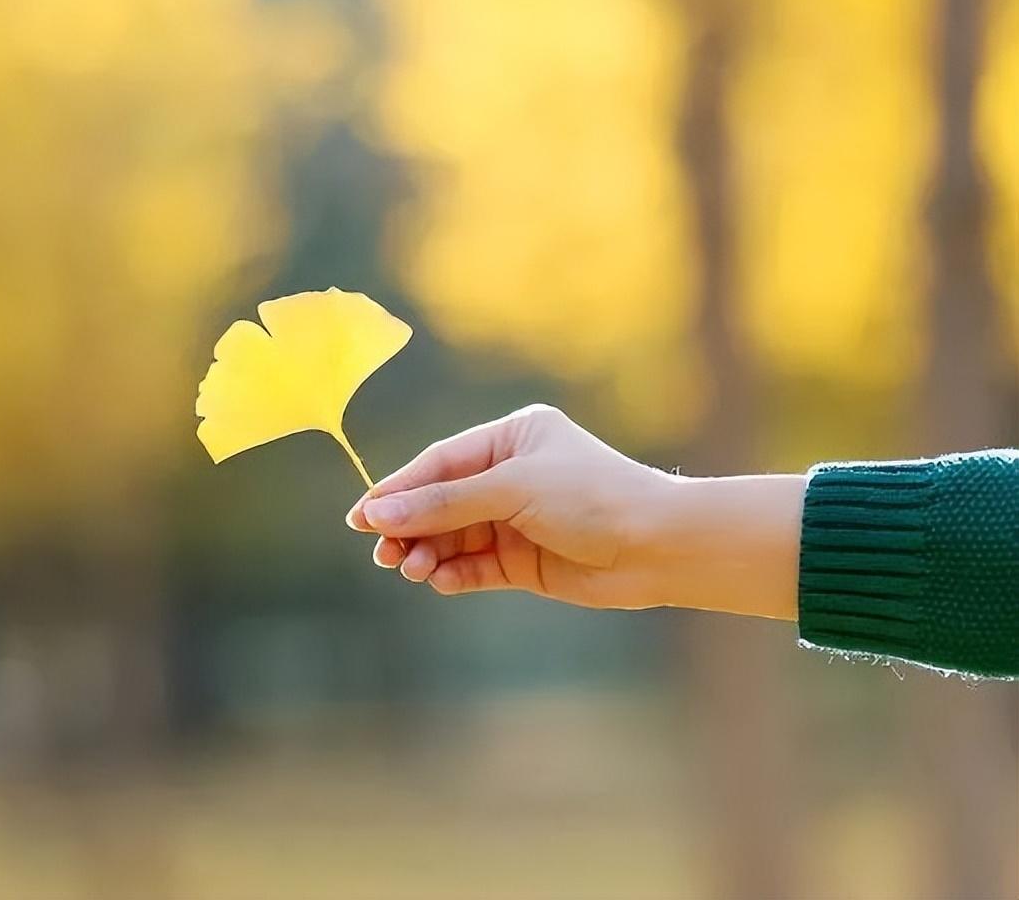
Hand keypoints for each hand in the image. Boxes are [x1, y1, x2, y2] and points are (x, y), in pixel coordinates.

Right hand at [346, 405, 802, 619]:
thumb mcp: (512, 490)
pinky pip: (475, 566)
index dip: (398, 489)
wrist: (659, 548)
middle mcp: (512, 475)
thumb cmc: (593, 498)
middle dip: (410, 527)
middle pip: (441, 501)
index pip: (440, 462)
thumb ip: (443, 503)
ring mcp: (517, 519)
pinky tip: (439, 581)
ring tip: (410, 569)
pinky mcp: (525, 560)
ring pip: (454, 537)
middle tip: (382, 553)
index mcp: (511, 437)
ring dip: (428, 553)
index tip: (360, 516)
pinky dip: (454, 574)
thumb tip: (377, 513)